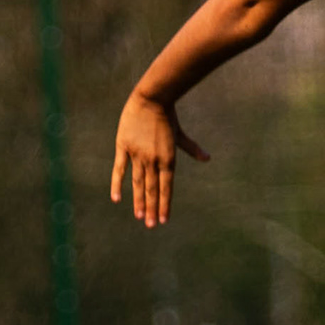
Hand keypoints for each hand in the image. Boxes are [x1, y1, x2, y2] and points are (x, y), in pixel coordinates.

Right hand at [111, 91, 209, 227]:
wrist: (151, 99)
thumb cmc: (167, 117)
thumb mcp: (180, 135)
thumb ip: (192, 149)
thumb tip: (207, 159)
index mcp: (168, 159)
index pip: (166, 187)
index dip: (165, 204)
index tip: (164, 219)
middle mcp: (153, 160)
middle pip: (152, 189)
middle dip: (152, 208)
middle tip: (151, 226)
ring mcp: (137, 155)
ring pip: (137, 183)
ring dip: (138, 201)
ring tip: (139, 217)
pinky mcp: (124, 147)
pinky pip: (119, 169)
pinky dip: (117, 184)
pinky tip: (116, 199)